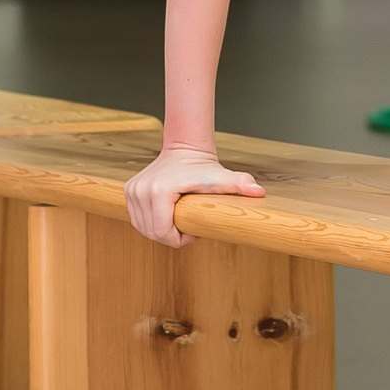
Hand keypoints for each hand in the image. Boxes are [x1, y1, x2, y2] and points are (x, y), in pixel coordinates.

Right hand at [124, 144, 263, 246]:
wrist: (185, 149)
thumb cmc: (204, 167)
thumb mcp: (222, 178)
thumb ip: (240, 184)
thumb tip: (260, 192)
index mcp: (159, 192)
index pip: (163, 233)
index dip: (180, 240)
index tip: (195, 232)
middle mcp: (140, 191)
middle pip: (152, 233)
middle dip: (171, 237)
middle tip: (188, 227)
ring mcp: (132, 191)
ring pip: (143, 228)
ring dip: (161, 231)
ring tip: (178, 221)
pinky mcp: (129, 191)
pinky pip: (137, 219)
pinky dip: (151, 224)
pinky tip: (166, 217)